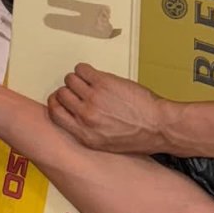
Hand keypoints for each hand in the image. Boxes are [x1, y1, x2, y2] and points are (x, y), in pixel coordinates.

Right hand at [47, 63, 166, 153]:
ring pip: (70, 79)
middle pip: (61, 94)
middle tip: (79, 91)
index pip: (54, 113)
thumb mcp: (105, 144)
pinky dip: (85, 70)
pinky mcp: (103, 82)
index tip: (61, 99)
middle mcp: (86, 117)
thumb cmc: (139, 137)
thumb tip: (73, 116)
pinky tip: (95, 76)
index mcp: (85, 135)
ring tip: (90, 83)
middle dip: (69, 91)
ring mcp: (94, 98)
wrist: (159, 127)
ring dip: (78, 79)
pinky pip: (82, 69)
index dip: (56, 102)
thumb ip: (86, 131)